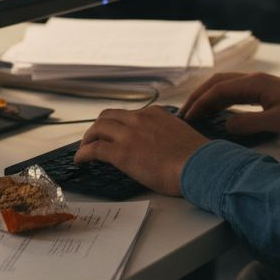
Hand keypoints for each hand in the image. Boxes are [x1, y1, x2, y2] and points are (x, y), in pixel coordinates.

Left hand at [74, 105, 207, 195]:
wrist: (199, 166)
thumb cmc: (197, 157)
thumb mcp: (181, 135)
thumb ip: (167, 133)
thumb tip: (164, 144)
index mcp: (155, 114)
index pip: (129, 114)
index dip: (117, 124)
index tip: (114, 132)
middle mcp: (140, 119)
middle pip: (108, 116)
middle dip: (98, 127)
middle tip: (94, 139)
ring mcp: (129, 134)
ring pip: (97, 128)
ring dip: (88, 138)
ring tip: (84, 149)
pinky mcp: (121, 152)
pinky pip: (94, 149)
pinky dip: (83, 153)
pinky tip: (80, 160)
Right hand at [180, 72, 279, 136]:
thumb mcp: (277, 122)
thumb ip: (249, 124)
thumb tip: (225, 125)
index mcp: (255, 83)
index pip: (218, 89)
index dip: (200, 103)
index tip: (187, 117)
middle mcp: (253, 79)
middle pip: (217, 83)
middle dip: (198, 97)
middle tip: (184, 114)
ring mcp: (258, 83)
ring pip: (224, 86)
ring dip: (208, 97)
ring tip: (195, 114)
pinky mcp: (263, 90)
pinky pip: (234, 92)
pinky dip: (220, 100)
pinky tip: (216, 112)